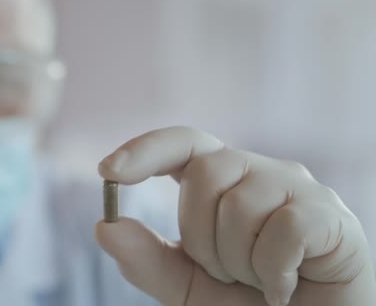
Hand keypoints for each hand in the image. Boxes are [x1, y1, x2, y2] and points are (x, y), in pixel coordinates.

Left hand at [95, 127, 375, 305]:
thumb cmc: (248, 301)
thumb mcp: (188, 287)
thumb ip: (148, 260)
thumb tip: (105, 227)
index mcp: (222, 182)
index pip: (181, 144)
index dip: (144, 150)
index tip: (107, 172)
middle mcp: (257, 172)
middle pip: (204, 174)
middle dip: (201, 237)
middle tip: (227, 272)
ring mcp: (295, 187)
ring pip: (241, 204)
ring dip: (238, 262)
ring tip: (258, 280)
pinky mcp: (329, 213)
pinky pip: (285, 228)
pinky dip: (272, 273)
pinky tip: (283, 289)